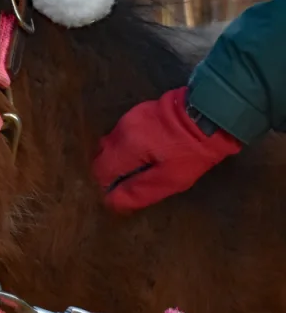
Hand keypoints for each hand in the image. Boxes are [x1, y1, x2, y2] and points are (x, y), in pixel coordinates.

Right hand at [93, 86, 242, 212]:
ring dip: (121, 158)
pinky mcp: (139, 111)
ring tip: (144, 166)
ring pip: (112, 143)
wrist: (211, 115)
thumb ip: (138, 191)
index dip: (107, 184)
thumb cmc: (192, 152)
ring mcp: (129, 116)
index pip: (100, 170)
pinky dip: (129, 146)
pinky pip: (124, 133)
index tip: (123, 192)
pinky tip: (149, 150)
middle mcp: (122, 128)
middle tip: (134, 181)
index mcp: (126, 145)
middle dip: (113, 171)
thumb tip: (111, 201)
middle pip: (103, 155)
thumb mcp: (169, 179)